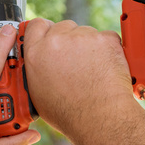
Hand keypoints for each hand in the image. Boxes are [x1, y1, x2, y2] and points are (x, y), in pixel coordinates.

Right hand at [23, 19, 133, 137]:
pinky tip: (105, 67)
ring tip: (93, 70)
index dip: (45, 30)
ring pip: (85, 32)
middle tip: (77, 60)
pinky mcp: (104, 39)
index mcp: (36, 54)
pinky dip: (108, 49)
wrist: (99, 118)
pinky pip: (106, 37)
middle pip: (62, 27)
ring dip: (89, 45)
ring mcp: (82, 38)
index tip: (50, 35)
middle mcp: (56, 41)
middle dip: (69, 40)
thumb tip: (40, 62)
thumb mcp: (38, 94)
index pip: (36, 25)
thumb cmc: (70, 113)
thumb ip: (36, 69)